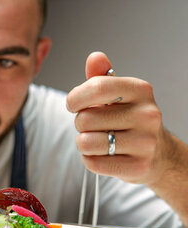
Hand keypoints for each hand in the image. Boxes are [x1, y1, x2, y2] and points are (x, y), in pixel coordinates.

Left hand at [67, 51, 166, 185]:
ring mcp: (145, 142)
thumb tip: (95, 57)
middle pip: (85, 118)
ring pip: (86, 143)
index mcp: (140, 90)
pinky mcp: (138, 166)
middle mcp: (147, 114)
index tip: (73, 104)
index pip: (96, 87)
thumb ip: (102, 77)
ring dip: (83, 144)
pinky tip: (103, 156)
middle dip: (80, 124)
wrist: (158, 154)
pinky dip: (90, 160)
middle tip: (92, 127)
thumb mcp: (119, 95)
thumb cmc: (130, 121)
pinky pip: (94, 163)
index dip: (75, 98)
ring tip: (97, 140)